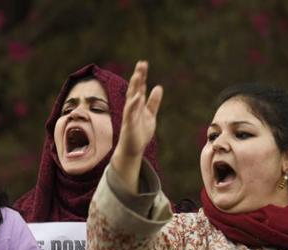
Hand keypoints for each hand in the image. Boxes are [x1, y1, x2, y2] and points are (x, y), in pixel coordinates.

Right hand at [111, 60, 162, 192]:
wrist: (133, 149)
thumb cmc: (140, 132)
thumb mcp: (150, 115)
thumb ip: (153, 102)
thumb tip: (158, 87)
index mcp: (137, 105)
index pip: (139, 87)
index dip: (141, 75)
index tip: (143, 63)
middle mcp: (132, 107)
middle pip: (134, 89)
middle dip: (138, 76)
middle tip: (141, 63)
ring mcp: (129, 115)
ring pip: (131, 98)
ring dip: (134, 87)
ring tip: (138, 75)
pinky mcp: (129, 125)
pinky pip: (130, 113)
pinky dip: (133, 104)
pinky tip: (137, 96)